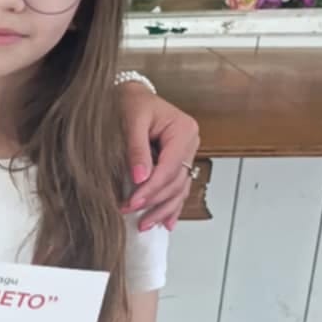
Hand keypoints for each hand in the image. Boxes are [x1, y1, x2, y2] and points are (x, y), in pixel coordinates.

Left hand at [119, 87, 200, 231]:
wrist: (132, 97)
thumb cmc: (132, 103)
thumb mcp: (132, 120)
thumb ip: (136, 149)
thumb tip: (140, 177)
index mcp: (184, 131)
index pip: (170, 168)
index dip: (152, 188)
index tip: (132, 203)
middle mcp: (190, 144)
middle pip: (176, 181)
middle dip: (154, 202)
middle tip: (131, 214)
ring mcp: (187, 155)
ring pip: (180, 189)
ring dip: (163, 210)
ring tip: (145, 225)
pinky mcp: (178, 163)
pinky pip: (178, 188)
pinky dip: (171, 206)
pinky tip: (166, 223)